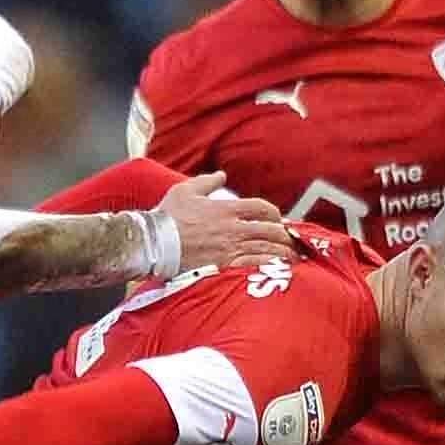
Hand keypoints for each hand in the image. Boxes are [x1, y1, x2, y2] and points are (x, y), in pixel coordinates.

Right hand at [160, 171, 290, 269]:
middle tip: (288, 240)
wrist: (153, 243)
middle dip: (283, 235)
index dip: (274, 213)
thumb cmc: (167, 218)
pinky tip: (277, 268)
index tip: (277, 219)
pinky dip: (269, 265)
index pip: (261, 207)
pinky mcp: (225, 266)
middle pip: (270, 230)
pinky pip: (255, 265)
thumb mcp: (185, 191)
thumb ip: (206, 182)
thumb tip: (221, 175)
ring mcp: (231, 249)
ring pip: (267, 249)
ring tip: (291, 257)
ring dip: (282, 252)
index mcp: (226, 209)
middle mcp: (233, 228)